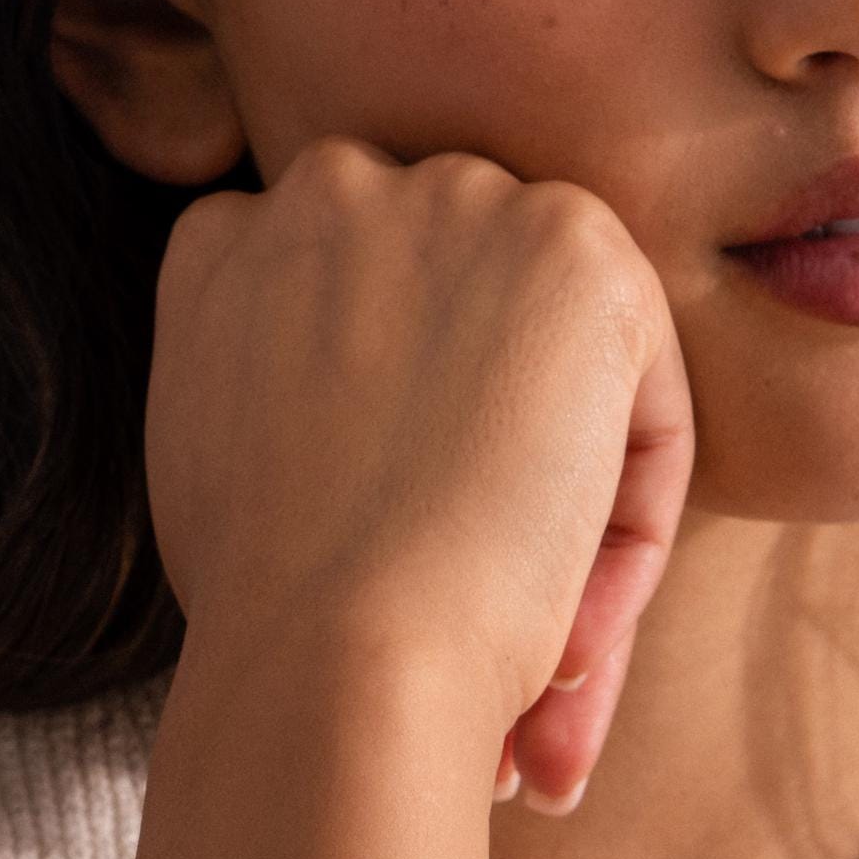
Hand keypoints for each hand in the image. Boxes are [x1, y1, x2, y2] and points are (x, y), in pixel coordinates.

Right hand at [143, 136, 695, 810]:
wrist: (332, 653)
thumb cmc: (268, 616)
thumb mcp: (213, 465)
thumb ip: (276, 387)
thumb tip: (369, 425)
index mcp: (224, 242)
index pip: (347, 318)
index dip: (395, 454)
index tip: (402, 577)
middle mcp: (332, 188)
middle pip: (463, 338)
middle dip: (492, 477)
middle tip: (495, 640)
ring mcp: (456, 204)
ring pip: (558, 377)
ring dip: (566, 525)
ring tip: (538, 670)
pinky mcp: (577, 249)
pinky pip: (645, 408)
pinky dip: (630, 533)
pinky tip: (570, 637)